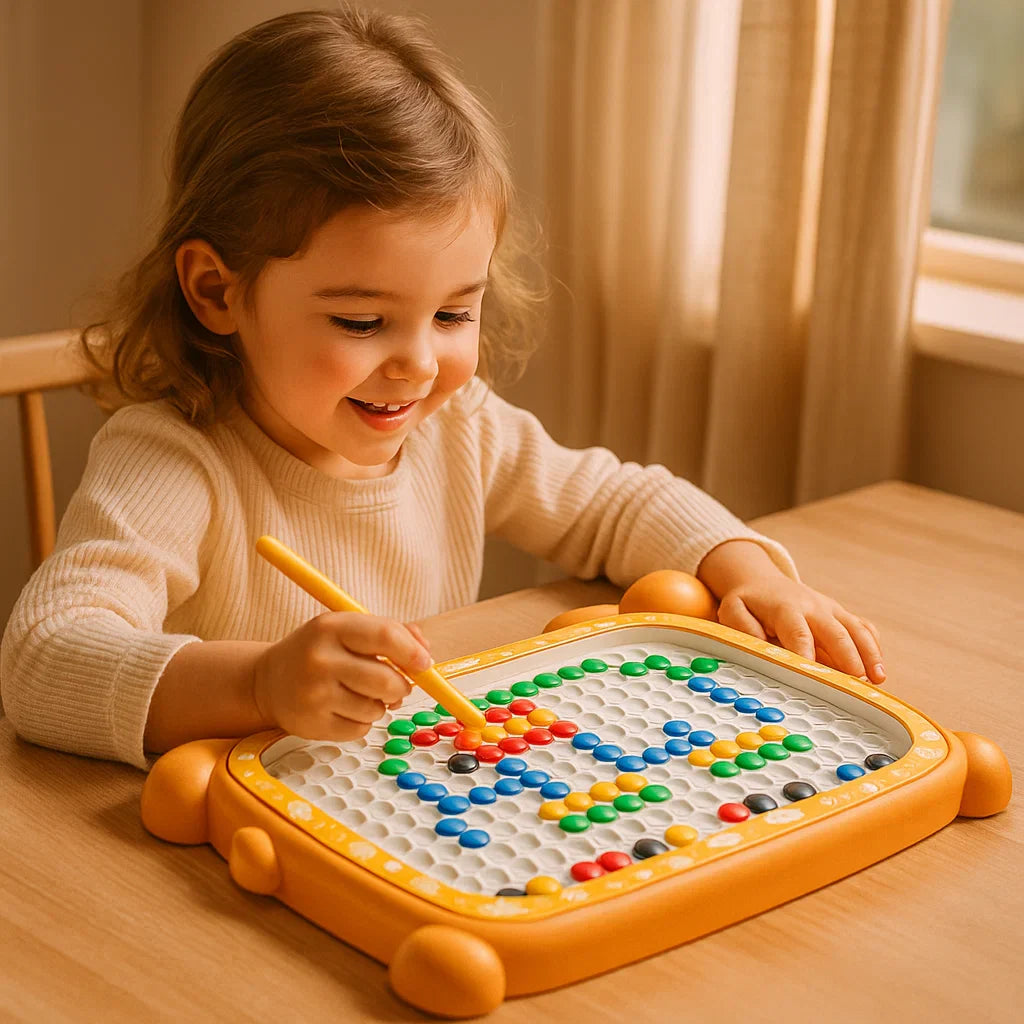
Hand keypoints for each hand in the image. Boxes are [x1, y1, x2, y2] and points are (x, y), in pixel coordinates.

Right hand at [250, 612, 431, 740]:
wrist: (268, 681)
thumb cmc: (320, 651)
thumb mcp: (348, 629)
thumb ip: (391, 633)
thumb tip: (425, 653)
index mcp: (332, 627)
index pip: (385, 636)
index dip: (413, 652)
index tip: (424, 663)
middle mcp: (320, 659)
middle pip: (386, 680)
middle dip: (401, 687)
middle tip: (397, 686)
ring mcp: (314, 694)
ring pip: (376, 709)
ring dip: (379, 705)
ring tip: (359, 694)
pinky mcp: (312, 725)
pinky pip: (360, 729)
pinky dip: (362, 722)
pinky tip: (343, 709)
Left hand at [698, 540, 884, 684]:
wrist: (763, 582)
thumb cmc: (748, 603)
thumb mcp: (733, 610)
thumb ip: (743, 628)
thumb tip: (759, 647)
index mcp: (785, 607)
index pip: (798, 631)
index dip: (806, 652)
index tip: (813, 673)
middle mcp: (813, 606)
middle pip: (835, 631)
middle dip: (848, 655)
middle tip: (857, 681)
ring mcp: (831, 610)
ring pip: (856, 630)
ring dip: (870, 654)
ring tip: (878, 680)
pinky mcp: (842, 615)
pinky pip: (863, 628)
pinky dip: (873, 647)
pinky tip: (878, 670)